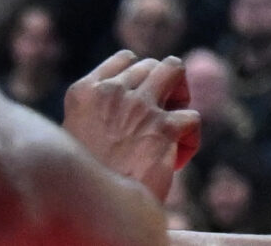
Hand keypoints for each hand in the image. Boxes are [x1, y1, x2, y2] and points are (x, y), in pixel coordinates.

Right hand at [63, 50, 200, 202]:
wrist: (93, 211)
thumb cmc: (87, 180)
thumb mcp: (77, 136)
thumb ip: (100, 111)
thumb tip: (131, 92)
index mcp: (84, 93)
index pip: (125, 59)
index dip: (140, 79)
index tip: (138, 104)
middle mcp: (111, 93)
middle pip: (154, 65)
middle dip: (162, 88)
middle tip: (156, 123)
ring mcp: (138, 107)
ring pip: (176, 69)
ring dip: (180, 96)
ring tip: (169, 128)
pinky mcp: (164, 128)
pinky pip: (193, 117)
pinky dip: (190, 140)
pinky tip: (174, 162)